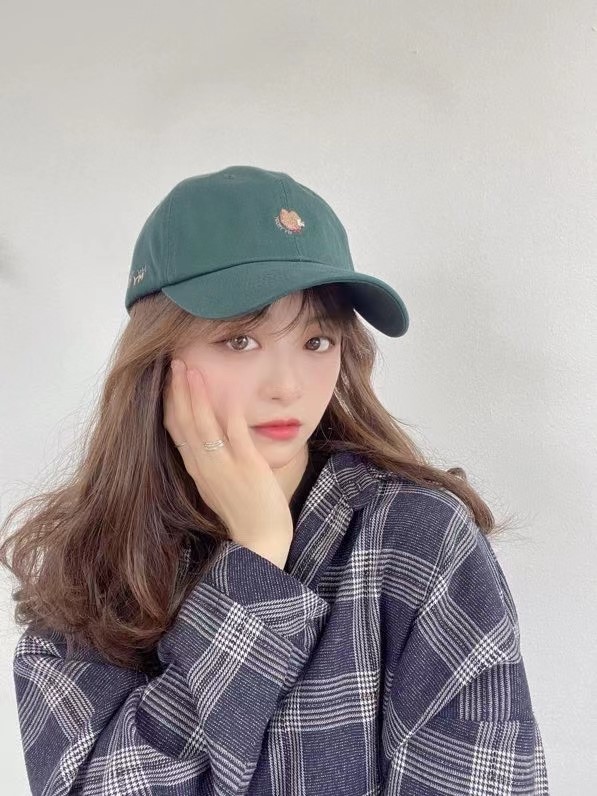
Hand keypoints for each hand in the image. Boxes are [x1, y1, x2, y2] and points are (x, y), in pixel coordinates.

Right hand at [163, 358, 293, 567]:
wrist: (260, 541)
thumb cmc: (243, 511)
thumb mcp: (217, 483)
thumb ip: (210, 459)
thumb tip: (207, 433)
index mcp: (196, 469)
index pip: (175, 430)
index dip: (170, 402)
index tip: (167, 379)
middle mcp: (204, 467)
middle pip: (184, 423)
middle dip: (178, 390)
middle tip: (175, 362)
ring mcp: (225, 468)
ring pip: (204, 426)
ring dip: (197, 396)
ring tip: (192, 370)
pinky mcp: (248, 470)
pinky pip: (237, 438)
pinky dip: (232, 416)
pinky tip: (231, 395)